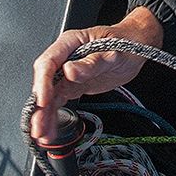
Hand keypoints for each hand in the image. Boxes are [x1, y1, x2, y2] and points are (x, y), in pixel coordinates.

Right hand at [29, 6, 163, 144]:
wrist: (136, 45)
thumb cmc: (125, 42)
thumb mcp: (112, 52)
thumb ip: (91, 63)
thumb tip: (70, 71)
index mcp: (70, 43)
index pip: (48, 63)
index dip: (43, 83)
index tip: (44, 100)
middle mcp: (65, 58)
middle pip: (45, 82)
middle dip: (39, 105)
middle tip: (39, 124)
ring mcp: (67, 73)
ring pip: (50, 95)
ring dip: (44, 115)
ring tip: (42, 133)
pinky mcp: (74, 86)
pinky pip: (59, 101)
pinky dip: (54, 116)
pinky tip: (51, 129)